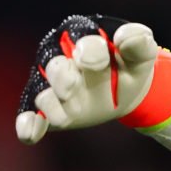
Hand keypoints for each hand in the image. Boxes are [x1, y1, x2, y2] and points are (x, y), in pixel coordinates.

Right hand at [14, 15, 161, 143]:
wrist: (125, 92)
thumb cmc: (129, 65)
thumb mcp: (141, 55)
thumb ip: (138, 43)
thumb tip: (124, 38)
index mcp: (83, 35)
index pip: (80, 36)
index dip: (87, 49)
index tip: (96, 63)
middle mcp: (60, 57)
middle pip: (54, 64)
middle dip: (61, 77)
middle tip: (71, 89)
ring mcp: (52, 85)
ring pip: (42, 91)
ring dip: (50, 104)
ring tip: (64, 116)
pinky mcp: (48, 108)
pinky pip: (31, 115)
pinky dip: (29, 125)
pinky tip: (30, 134)